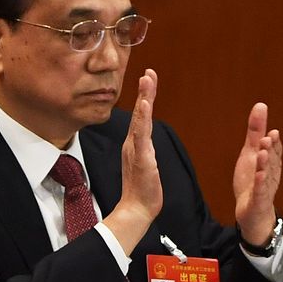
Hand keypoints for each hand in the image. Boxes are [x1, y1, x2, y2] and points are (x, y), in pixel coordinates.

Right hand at [102, 69, 162, 247]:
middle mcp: (133, 143)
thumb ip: (145, 152)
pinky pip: (142, 135)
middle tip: (148, 72)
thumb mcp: (146, 165)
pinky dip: (142, 119)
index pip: (141, 116)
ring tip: (146, 81)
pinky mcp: (141, 158)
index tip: (149, 78)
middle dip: (145, 91)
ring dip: (144, 99)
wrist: (137, 209)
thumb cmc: (143, 190)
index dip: (145, 96)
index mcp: (135, 144)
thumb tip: (145, 143)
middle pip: (140, 112)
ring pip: (140, 119)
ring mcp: (136, 149)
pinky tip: (144, 106)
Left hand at [233, 102, 282, 246]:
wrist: (253, 212)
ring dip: (265, 164)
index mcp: (269, 162)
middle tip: (267, 138)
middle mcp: (269, 173)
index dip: (274, 142)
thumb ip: (256, 132)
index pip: (273, 150)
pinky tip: (258, 177)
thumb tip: (261, 106)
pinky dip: (259, 185)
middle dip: (270, 150)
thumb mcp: (251, 153)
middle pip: (271, 161)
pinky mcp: (257, 200)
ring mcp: (264, 187)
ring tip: (263, 153)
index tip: (273, 130)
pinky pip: (259, 192)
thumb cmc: (253, 179)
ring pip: (265, 175)